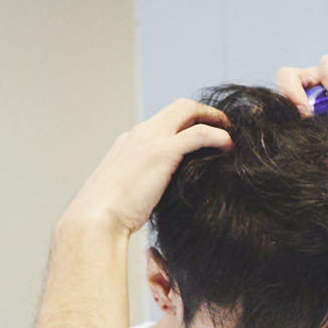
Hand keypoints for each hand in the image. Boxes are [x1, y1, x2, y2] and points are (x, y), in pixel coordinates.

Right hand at [61, 99, 230, 235]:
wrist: (95, 220)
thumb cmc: (109, 217)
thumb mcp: (128, 193)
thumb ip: (145, 184)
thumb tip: (161, 196)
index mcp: (130, 142)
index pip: (164, 120)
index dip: (189, 123)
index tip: (207, 135)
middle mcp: (139, 134)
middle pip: (179, 107)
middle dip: (206, 112)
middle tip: (226, 126)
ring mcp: (149, 140)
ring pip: (188, 110)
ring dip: (214, 118)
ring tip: (232, 135)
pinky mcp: (161, 152)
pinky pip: (198, 134)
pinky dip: (218, 136)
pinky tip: (229, 146)